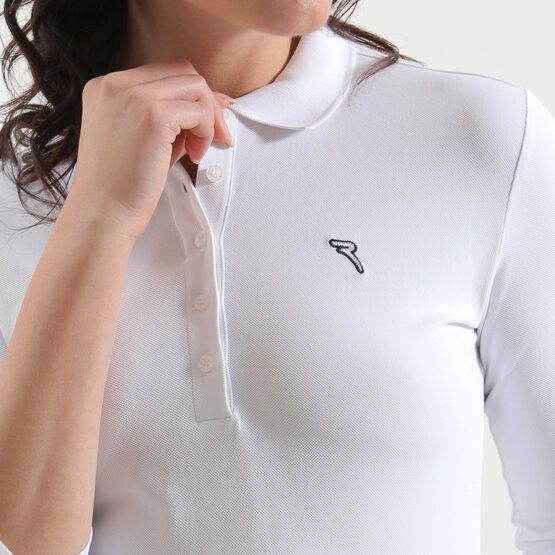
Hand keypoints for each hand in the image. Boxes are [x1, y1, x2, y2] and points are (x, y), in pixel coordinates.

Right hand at [67, 60, 233, 240]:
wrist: (103, 212)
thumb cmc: (123, 183)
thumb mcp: (142, 137)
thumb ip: (169, 115)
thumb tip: (214, 102)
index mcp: (107, 86)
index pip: (164, 74)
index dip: (193, 97)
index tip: (208, 122)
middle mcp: (116, 84)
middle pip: (183, 72)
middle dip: (207, 103)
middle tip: (215, 136)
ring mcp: (134, 96)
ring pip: (195, 87)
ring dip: (207, 118)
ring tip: (198, 150)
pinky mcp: (153, 116)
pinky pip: (199, 112)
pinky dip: (205, 133)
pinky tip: (194, 156)